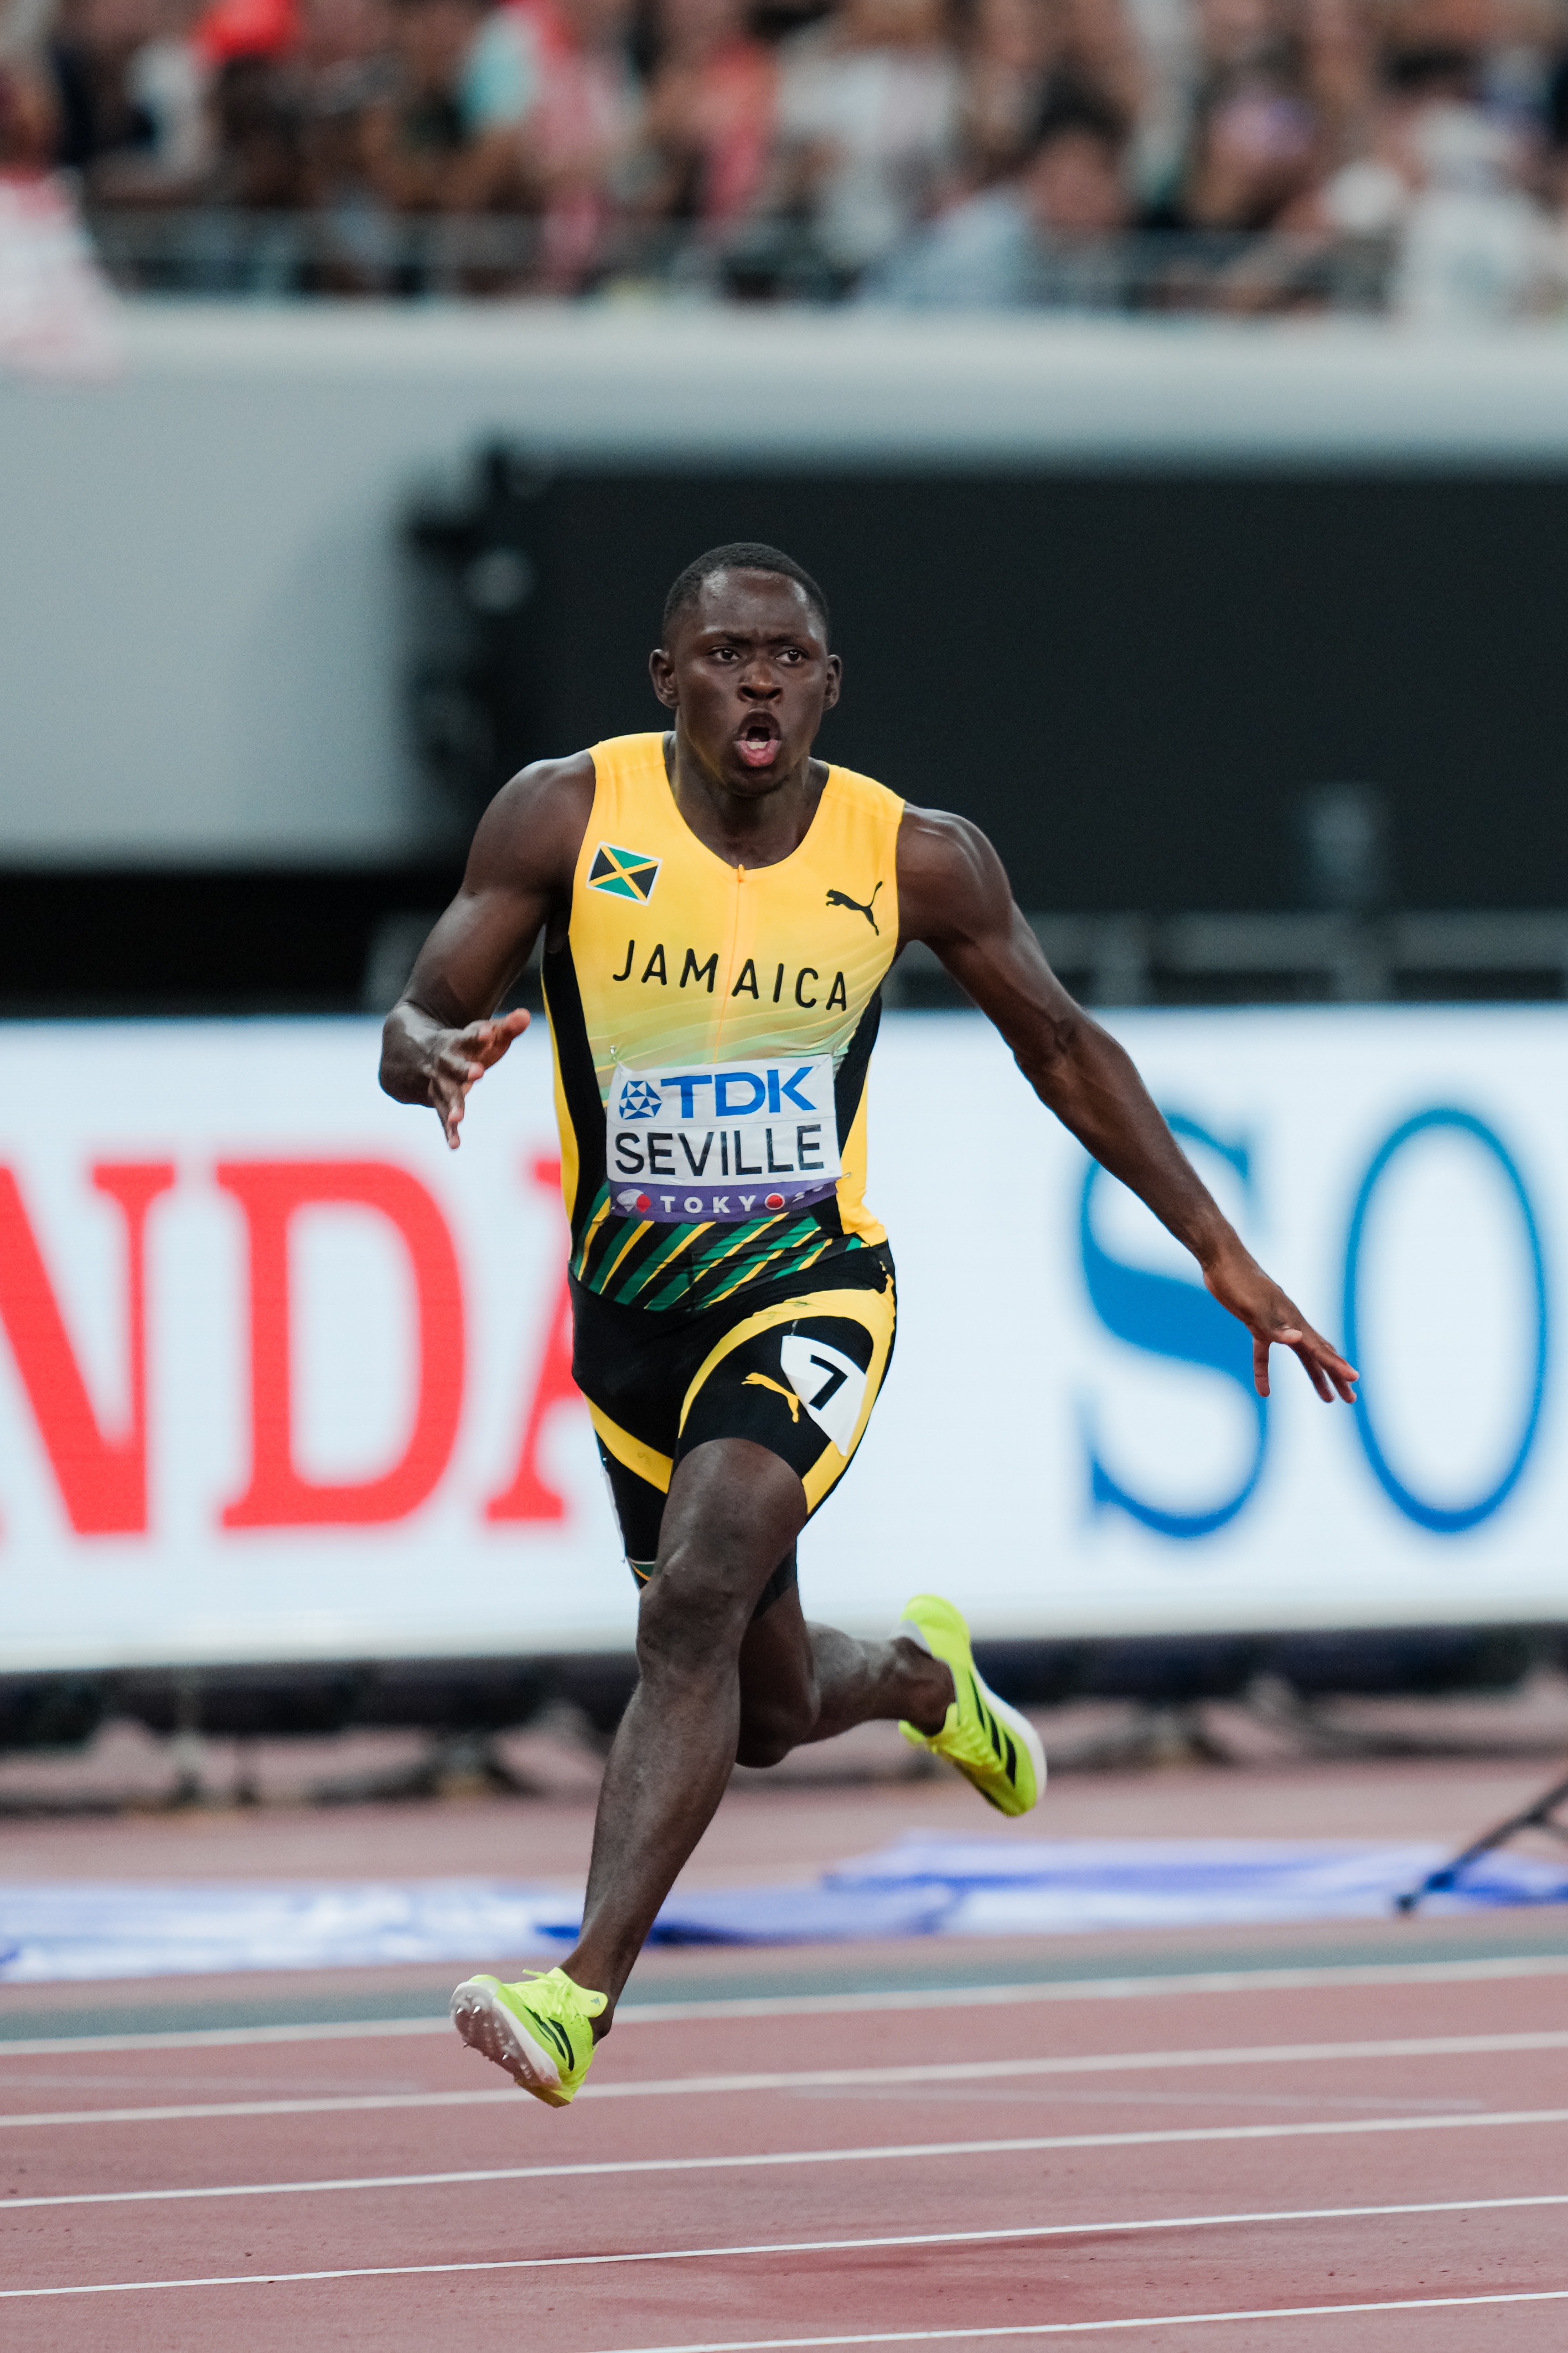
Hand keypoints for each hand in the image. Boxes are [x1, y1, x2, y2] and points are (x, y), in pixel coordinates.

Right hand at [426, 1009, 529, 1148]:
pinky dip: (449, 1131)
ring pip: (444, 1094)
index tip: (488, 1032)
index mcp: (456, 1042)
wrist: (415, 1051)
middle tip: (478, 1072)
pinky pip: (442, 1117)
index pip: (467, 1036)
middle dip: (464, 1069)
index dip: (477, 1035)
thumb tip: (526, 1016)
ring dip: (453, 1105)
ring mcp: (439, 1083)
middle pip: (453, 1065)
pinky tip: (455, 1145)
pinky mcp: (438, 1101)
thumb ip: (506, 1027)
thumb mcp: (483, 1033)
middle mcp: (444, 1062)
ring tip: (458, 1119)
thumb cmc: (463, 1044)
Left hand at [1202, 1243, 1358, 1402]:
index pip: (1320, 1349)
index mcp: (1294, 1321)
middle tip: (1351, 1399)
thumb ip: (1275, 1327)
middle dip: (1336, 1376)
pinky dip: (1264, 1370)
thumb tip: (1298, 1339)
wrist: (1222, 1259)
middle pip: (1320, 1354)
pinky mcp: (1257, 1324)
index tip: (1355, 1380)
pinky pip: (1265, 1353)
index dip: (1337, 1366)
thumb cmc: (1239, 1281)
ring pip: (1302, 1354)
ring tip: (1326, 1398)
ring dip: (1314, 1375)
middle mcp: (1291, 1323)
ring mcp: (1276, 1323)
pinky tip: (1263, 1390)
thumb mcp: (1254, 1308)